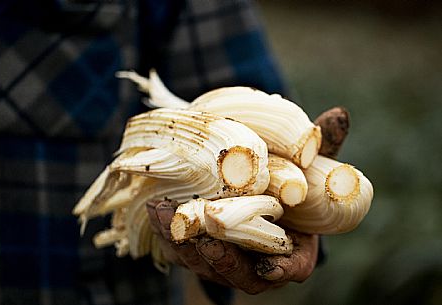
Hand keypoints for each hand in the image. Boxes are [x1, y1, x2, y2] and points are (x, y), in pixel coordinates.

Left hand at [146, 106, 349, 293]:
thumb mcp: (304, 164)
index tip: (270, 267)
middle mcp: (256, 259)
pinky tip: (155, 207)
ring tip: (167, 214)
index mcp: (291, 247)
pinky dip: (166, 230)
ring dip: (185, 244)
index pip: (291, 268)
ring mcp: (224, 258)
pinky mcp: (197, 249)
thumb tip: (339, 114)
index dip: (282, 270)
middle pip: (241, 273)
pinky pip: (180, 248)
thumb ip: (321, 148)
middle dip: (222, 260)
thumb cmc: (285, 182)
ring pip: (203, 263)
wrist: (252, 185)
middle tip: (207, 241)